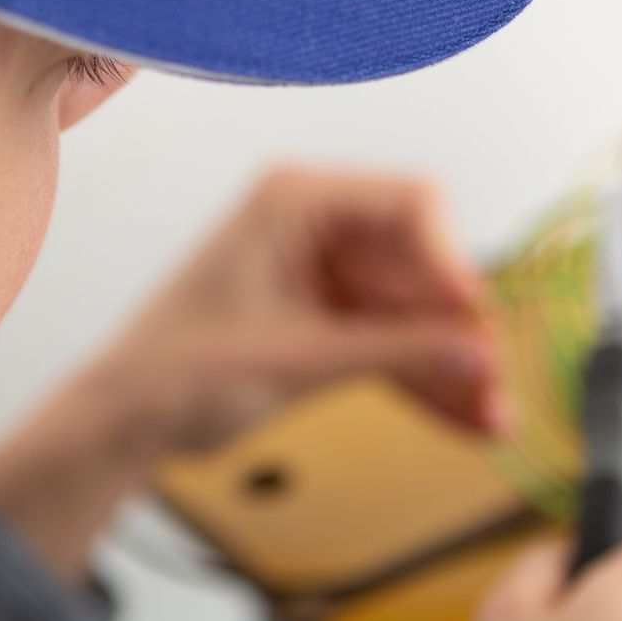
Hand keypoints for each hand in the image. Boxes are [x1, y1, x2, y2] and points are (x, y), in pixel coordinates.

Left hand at [80, 165, 507, 453]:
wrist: (126, 422)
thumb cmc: (176, 369)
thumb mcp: (298, 359)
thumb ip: (396, 352)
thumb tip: (477, 352)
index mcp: (296, 199)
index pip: (410, 203)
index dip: (451, 259)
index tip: (476, 314)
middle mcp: (318, 225)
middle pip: (422, 265)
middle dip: (459, 329)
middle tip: (495, 378)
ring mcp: (326, 274)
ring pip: (416, 315)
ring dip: (452, 366)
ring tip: (493, 416)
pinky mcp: (329, 320)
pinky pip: (394, 345)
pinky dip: (425, 381)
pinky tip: (465, 419)